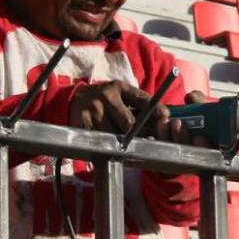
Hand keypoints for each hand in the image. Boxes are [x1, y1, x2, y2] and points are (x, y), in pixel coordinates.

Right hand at [69, 82, 208, 144]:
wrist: (73, 100)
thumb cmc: (105, 102)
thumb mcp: (121, 97)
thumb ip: (139, 107)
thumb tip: (164, 121)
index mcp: (121, 88)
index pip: (143, 99)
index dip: (156, 110)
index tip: (166, 118)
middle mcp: (107, 96)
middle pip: (129, 123)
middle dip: (136, 135)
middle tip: (142, 143)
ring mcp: (94, 109)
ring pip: (113, 135)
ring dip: (119, 144)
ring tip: (121, 147)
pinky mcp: (82, 122)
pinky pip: (98, 141)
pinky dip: (104, 149)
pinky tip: (106, 150)